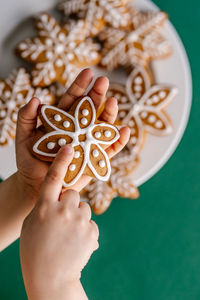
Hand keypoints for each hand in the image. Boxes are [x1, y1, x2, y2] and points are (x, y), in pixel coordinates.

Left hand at [16, 68, 129, 197]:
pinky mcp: (95, 159)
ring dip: (109, 114)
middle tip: (104, 81)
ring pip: (102, 126)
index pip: (73, 99)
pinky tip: (124, 130)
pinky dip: (118, 140)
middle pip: (90, 109)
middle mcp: (78, 128)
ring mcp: (88, 143)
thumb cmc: (29, 160)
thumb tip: (35, 99)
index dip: (80, 85)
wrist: (36, 184)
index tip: (89, 72)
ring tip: (113, 102)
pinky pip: (109, 149)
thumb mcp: (23, 137)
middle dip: (97, 94)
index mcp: (63, 120)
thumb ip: (26, 118)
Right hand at [20, 145, 97, 299]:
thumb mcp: (33, 224)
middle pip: (73, 194)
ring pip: (83, 208)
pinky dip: (86, 231)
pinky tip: (76, 244)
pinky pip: (90, 223)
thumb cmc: (36, 250)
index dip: (62, 161)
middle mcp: (63, 210)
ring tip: (68, 236)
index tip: (70, 147)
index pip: (54, 178)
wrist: (51, 277)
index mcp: (44, 207)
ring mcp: (79, 221)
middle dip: (69, 203)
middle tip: (62, 221)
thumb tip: (60, 199)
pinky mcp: (92, 231)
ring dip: (78, 218)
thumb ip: (46, 207)